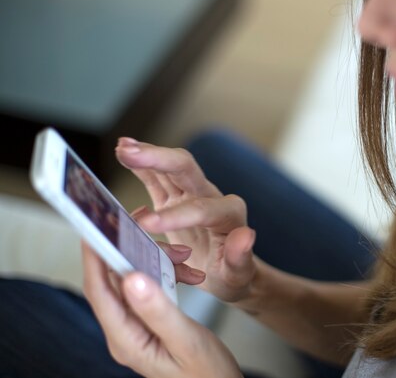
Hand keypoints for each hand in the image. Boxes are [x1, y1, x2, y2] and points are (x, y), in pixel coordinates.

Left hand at [82, 242, 242, 377]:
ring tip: (184, 256)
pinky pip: (151, 289)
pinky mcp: (149, 323)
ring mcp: (137, 328)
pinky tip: (189, 273)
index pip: (99, 291)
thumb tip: (131, 278)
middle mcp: (125, 333)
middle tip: (150, 225)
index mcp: (127, 340)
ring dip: (158, 262)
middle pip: (114, 280)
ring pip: (136, 280)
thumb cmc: (206, 374)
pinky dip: (168, 274)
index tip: (98, 226)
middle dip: (133, 249)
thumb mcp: (186, 340)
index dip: (95, 255)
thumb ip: (158, 310)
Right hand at [116, 138, 256, 302]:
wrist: (230, 273)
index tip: (146, 225)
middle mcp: (210, 196)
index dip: (174, 215)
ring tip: (122, 147)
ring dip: (146, 155)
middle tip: (129, 152)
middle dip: (158, 159)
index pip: (200, 209)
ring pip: (169, 168)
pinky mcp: (175, 200)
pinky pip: (157, 178)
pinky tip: (123, 152)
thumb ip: (241, 256)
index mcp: (228, 213)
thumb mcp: (240, 273)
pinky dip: (141, 166)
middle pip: (185, 169)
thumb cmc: (234, 275)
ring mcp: (191, 195)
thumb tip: (246, 235)